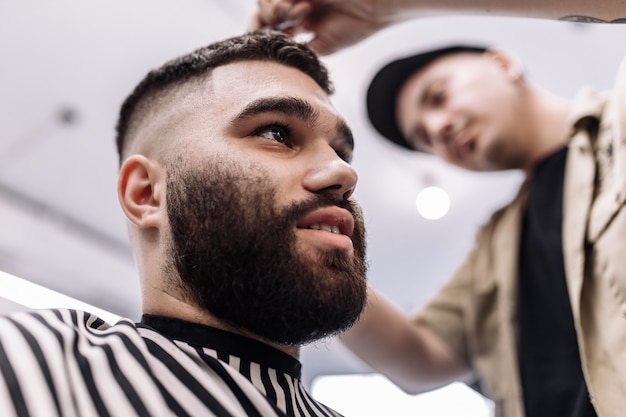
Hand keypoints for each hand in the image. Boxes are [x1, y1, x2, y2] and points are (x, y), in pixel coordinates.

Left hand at [250, 0, 384, 54]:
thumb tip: (268, 53)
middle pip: (261, 13)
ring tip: (298, 17)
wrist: (374, 8)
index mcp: (298, 22)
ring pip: (265, 1)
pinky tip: (303, 9)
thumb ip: (294, 49)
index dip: (257, 33)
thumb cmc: (353, 28)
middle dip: (264, 22)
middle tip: (285, 28)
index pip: (266, 28)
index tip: (260, 42)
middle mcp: (295, 5)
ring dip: (275, 11)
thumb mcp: (319, 47)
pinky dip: (284, 3)